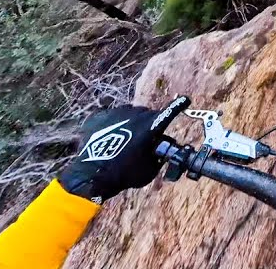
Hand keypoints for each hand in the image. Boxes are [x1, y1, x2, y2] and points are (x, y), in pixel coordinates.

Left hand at [58, 96, 188, 202]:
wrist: (91, 175)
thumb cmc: (124, 175)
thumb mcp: (149, 170)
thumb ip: (158, 157)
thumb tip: (160, 151)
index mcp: (150, 127)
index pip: (169, 113)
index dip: (178, 106)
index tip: (185, 100)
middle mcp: (134, 115)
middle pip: (148, 114)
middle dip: (149, 124)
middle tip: (145, 140)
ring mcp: (116, 113)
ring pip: (129, 113)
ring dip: (131, 122)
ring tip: (124, 140)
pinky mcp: (100, 115)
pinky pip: (111, 115)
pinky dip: (113, 124)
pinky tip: (110, 138)